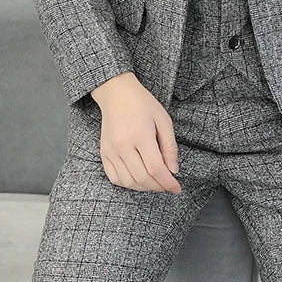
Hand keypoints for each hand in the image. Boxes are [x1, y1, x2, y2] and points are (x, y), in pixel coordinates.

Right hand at [93, 73, 181, 193]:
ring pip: (128, 181)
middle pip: (142, 178)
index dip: (168, 182)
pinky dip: (128, 184)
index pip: (155, 168)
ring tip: (155, 183)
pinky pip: (114, 178)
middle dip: (158, 186)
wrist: (117, 93)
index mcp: (140, 135)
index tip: (177, 188)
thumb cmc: (143, 104)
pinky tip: (139, 180)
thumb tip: (173, 170)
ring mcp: (111, 150)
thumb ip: (169, 146)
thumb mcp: (163, 120)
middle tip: (168, 186)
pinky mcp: (104, 153)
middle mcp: (123, 145)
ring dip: (144, 188)